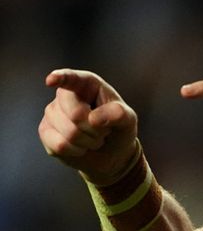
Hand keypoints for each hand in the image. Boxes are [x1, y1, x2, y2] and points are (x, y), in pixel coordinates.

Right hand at [38, 69, 138, 184]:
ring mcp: (52, 112)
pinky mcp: (45, 132)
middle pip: (75, 113)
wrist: (112, 153)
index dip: (61, 78)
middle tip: (104, 131)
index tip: (51, 80)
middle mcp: (65, 94)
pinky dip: (77, 151)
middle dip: (95, 129)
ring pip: (69, 132)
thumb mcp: (128, 119)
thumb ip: (118, 114)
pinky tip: (81, 147)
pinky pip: (60, 145)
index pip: (71, 78)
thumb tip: (93, 118)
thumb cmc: (120, 129)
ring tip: (94, 138)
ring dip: (89, 141)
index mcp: (87, 84)